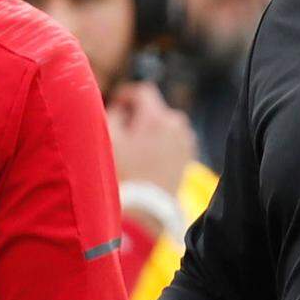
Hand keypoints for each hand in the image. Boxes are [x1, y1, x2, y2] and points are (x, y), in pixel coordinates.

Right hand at [107, 82, 195, 197]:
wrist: (147, 207)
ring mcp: (186, 139)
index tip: (117, 103)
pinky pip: (172, 138)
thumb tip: (123, 108)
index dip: (127, 94)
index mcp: (158, 117)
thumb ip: (114, 114)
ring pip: (164, 124)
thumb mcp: (109, 139)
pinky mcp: (189, 154)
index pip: (144, 92)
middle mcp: (177, 124)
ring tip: (134, 147)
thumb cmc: (124, 174)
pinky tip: (147, 157)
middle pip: (154, 109)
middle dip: (138, 115)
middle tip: (122, 131)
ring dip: (150, 128)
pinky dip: (160, 141)